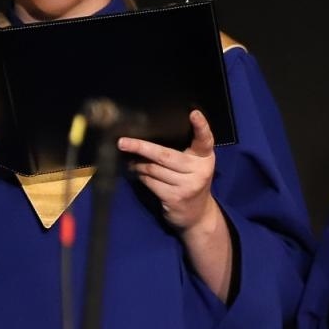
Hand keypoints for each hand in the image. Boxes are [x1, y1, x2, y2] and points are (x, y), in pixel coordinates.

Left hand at [119, 110, 217, 231]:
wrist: (197, 215)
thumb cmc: (191, 182)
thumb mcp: (194, 166)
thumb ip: (184, 153)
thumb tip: (148, 138)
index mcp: (205, 157)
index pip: (205, 139)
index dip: (201, 126)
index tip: (193, 113)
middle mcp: (199, 170)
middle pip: (165, 155)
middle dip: (141, 147)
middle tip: (123, 142)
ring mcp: (187, 185)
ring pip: (153, 169)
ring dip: (138, 165)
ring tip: (130, 161)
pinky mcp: (174, 197)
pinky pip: (150, 182)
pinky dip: (140, 176)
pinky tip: (136, 173)